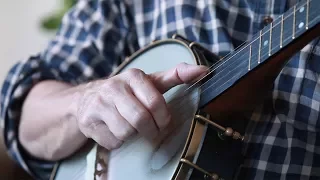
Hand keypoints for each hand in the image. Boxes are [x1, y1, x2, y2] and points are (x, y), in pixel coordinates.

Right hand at [75, 63, 206, 149]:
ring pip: (126, 132)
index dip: (163, 118)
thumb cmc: (127, 92)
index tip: (164, 121)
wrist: (87, 99)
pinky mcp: (89, 121)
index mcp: (133, 76)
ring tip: (129, 125)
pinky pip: (112, 141)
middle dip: (150, 130)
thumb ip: (177, 75)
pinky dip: (118, 141)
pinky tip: (114, 129)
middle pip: (140, 120)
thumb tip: (204, 70)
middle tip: (150, 129)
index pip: (155, 103)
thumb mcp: (151, 81)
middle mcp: (114, 87)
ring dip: (132, 134)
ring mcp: (99, 104)